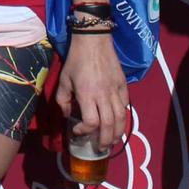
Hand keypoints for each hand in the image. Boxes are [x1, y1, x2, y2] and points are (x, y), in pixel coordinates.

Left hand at [54, 35, 128, 151]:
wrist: (94, 40)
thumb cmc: (76, 60)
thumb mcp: (64, 80)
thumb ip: (63, 99)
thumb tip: (68, 114)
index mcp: (87, 94)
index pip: (91, 122)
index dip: (84, 131)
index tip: (77, 131)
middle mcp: (104, 95)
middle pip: (109, 125)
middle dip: (105, 140)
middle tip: (100, 148)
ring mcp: (116, 90)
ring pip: (121, 118)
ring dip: (118, 133)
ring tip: (112, 141)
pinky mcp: (123, 85)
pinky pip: (125, 105)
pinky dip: (123, 117)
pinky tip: (118, 122)